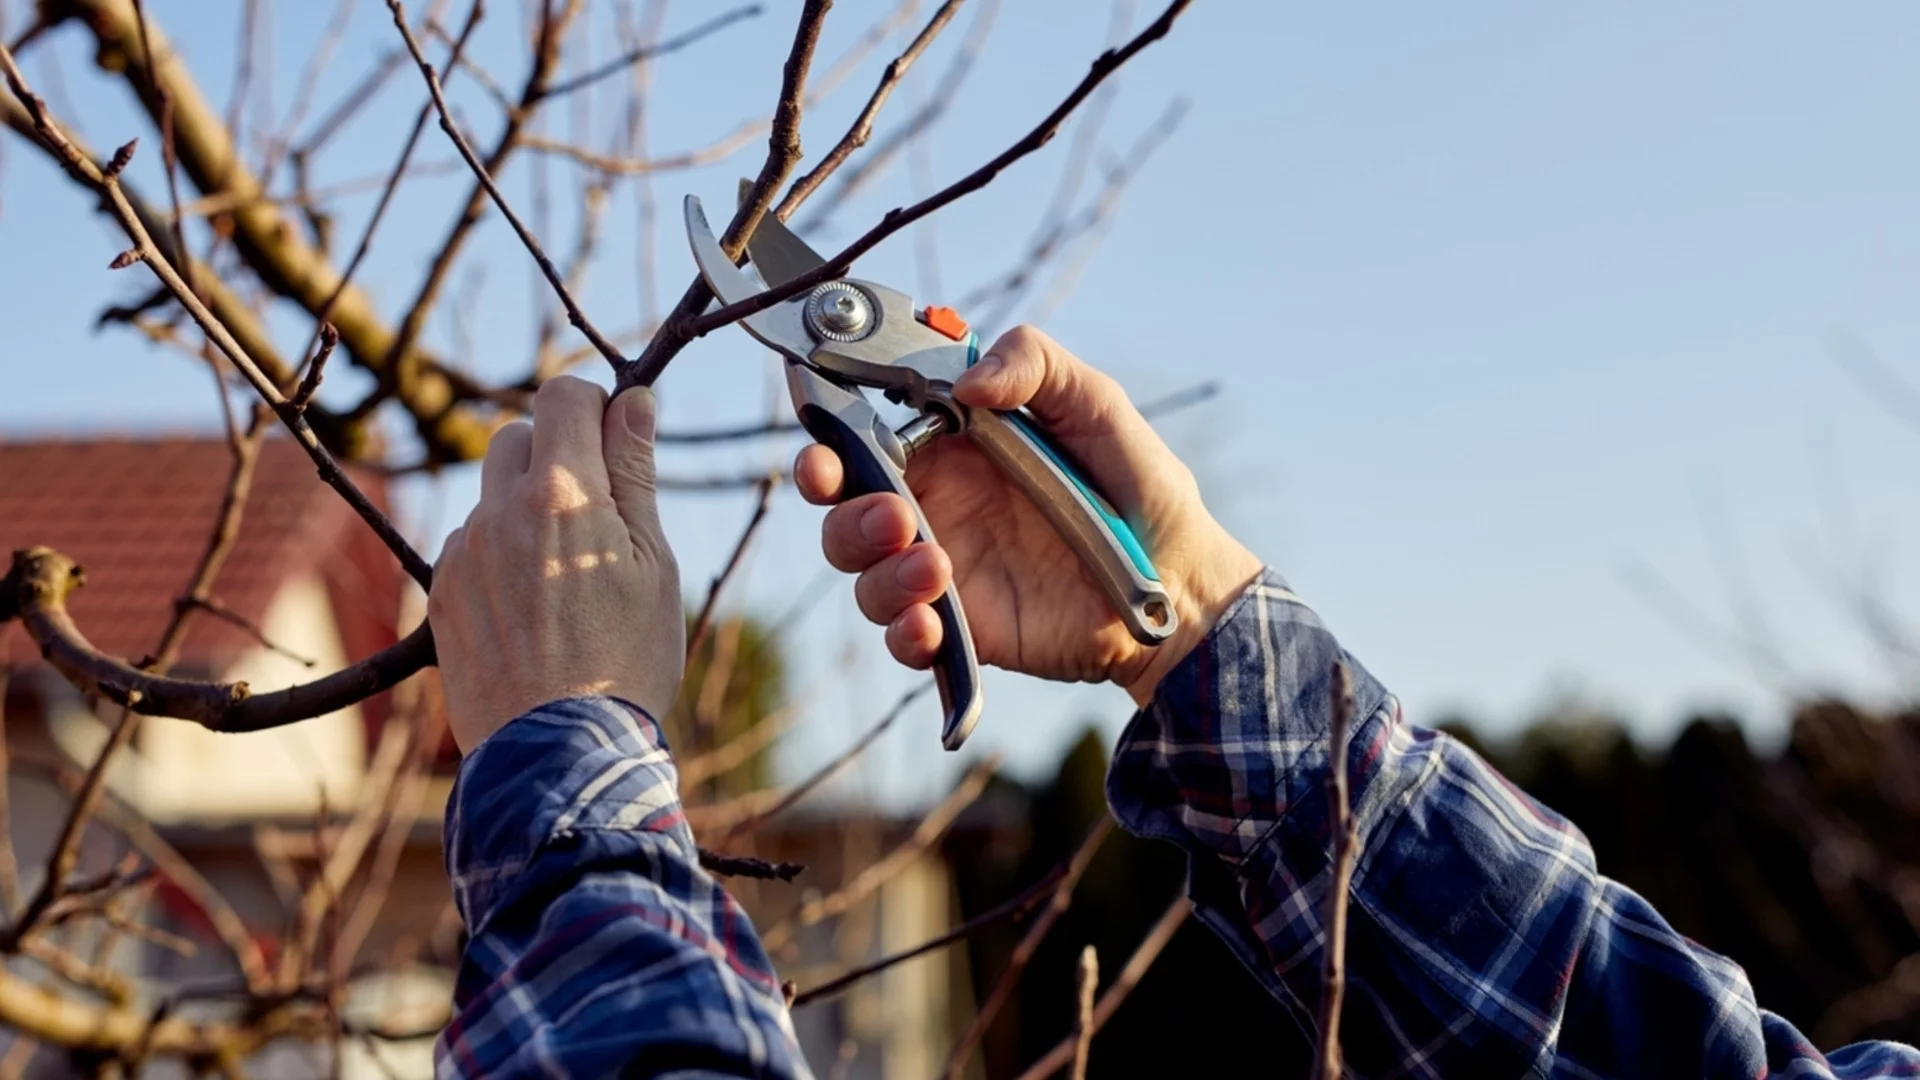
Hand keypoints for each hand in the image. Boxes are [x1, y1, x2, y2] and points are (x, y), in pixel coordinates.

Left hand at [430, 377, 682, 752]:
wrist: (556, 754)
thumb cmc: (625, 660)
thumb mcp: (652, 564)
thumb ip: (636, 474)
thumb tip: (634, 401)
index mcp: (562, 495)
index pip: (563, 395)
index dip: (595, 406)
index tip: (617, 441)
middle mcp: (499, 512)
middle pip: (517, 436)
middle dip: (556, 453)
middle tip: (597, 513)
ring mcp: (464, 552)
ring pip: (492, 494)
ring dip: (526, 508)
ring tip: (566, 576)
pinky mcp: (444, 592)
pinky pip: (472, 544)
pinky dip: (501, 554)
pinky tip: (534, 608)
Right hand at [795, 326, 1261, 704]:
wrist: (1180, 582)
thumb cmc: (1138, 486)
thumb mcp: (1096, 404)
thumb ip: (1034, 364)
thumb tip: (968, 381)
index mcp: (949, 446)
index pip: (862, 433)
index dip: (827, 432)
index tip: (818, 437)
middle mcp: (934, 505)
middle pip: (842, 507)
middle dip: (838, 507)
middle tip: (886, 512)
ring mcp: (942, 569)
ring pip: (862, 573)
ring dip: (878, 570)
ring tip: (935, 567)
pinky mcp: (962, 627)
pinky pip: (904, 636)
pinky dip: (903, 632)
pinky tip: (929, 624)